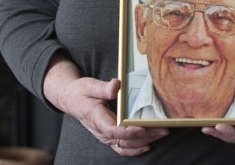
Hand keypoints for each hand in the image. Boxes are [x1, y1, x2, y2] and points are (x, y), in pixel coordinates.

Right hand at [44, 54, 168, 155]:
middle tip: (163, 128)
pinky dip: (136, 149)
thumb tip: (116, 84)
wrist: (71, 99)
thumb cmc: (80, 92)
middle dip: (146, 136)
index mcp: (96, 118)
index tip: (144, 127)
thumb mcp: (89, 85)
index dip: (130, 132)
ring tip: (161, 133)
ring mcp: (105, 136)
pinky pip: (123, 148)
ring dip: (145, 142)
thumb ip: (103, 88)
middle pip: (125, 140)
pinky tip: (148, 144)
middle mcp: (101, 131)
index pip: (114, 131)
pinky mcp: (109, 136)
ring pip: (126, 146)